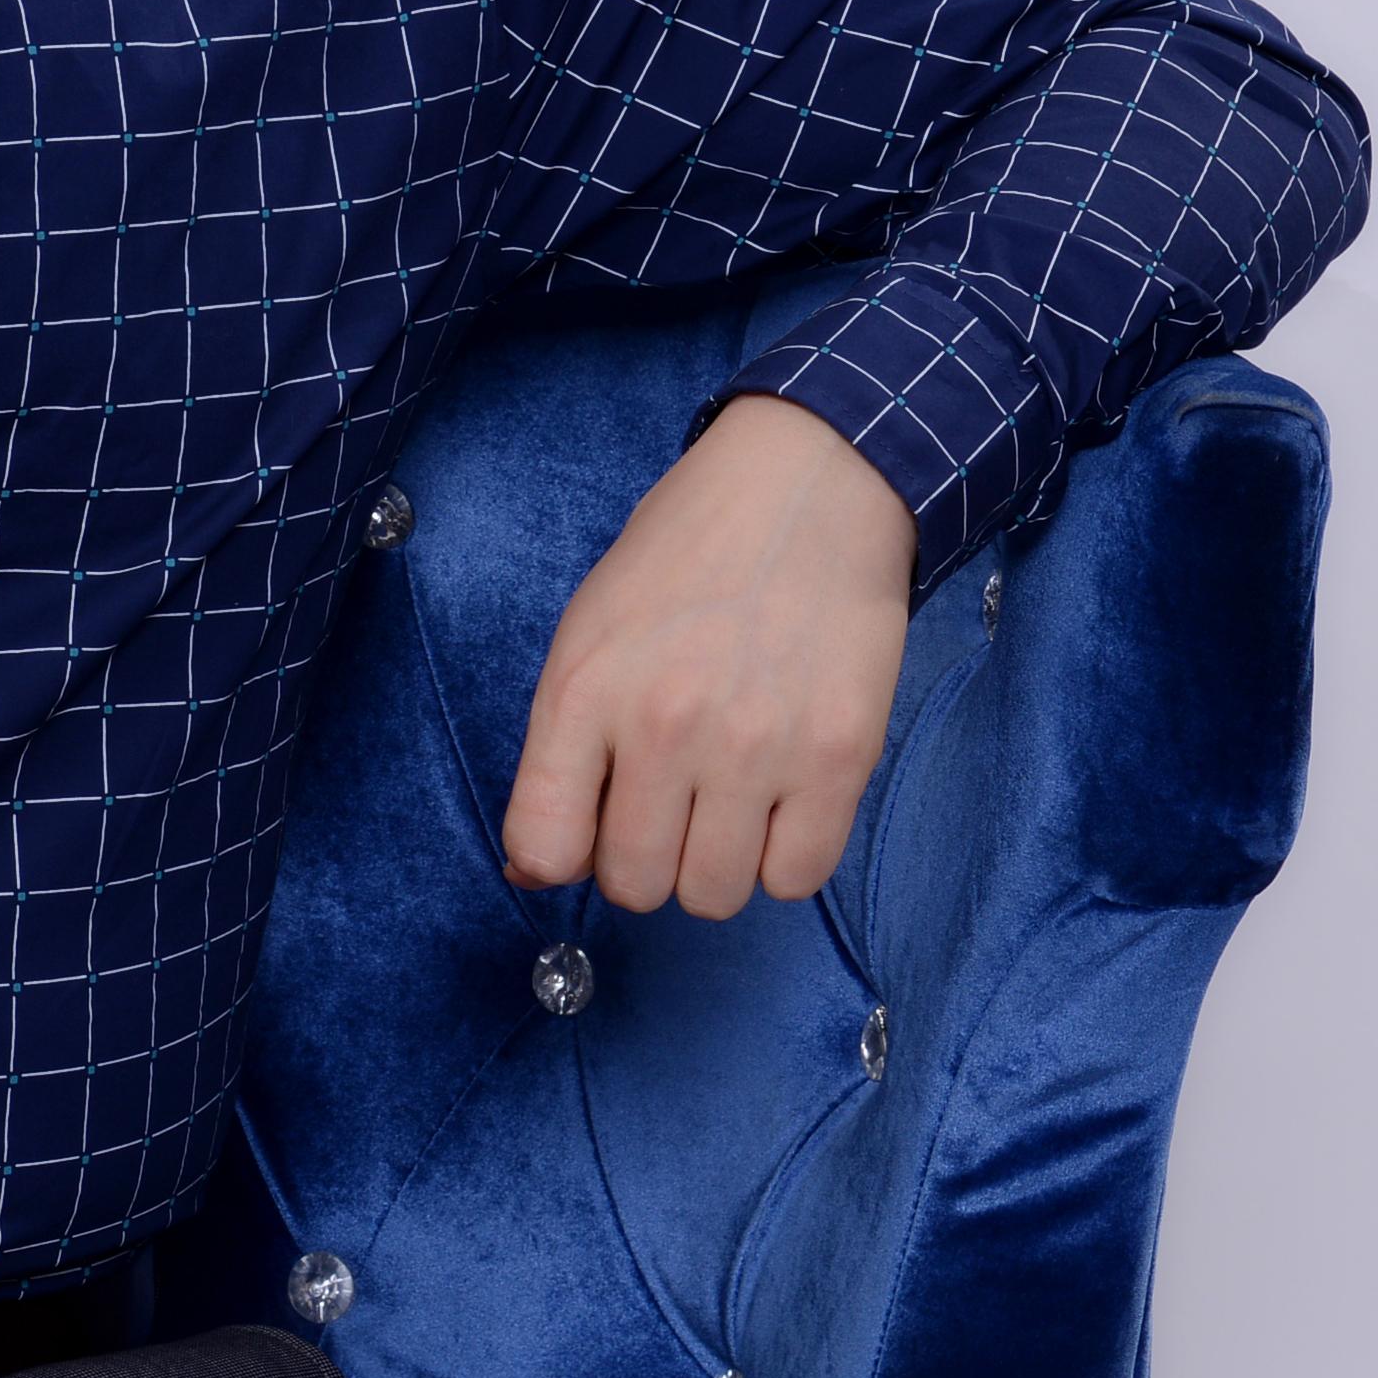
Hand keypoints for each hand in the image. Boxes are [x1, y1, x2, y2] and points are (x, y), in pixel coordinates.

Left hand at [499, 394, 915, 917]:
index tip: (590, 824)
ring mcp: (759, 746)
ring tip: (731, 793)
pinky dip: (786, 854)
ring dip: (718, 861)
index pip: (545, 848)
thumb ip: (561, 749)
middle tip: (672, 797)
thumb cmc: (692, 552)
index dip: (563, 854)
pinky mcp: (841, 757)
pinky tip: (784, 795)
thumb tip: (536, 869)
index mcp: (588, 687)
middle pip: (636, 886)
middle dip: (647, 856)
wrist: (813, 482)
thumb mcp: (593, 628)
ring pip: (716, 896)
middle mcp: (668, 725)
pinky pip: (798, 879)